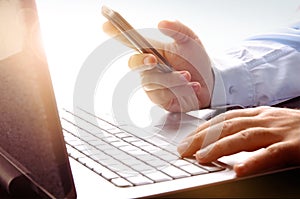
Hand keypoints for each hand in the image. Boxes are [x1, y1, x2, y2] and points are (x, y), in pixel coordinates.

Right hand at [103, 20, 213, 111]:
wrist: (210, 84)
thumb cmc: (197, 62)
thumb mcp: (191, 41)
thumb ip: (178, 29)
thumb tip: (162, 22)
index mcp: (153, 50)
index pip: (131, 40)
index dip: (117, 32)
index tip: (106, 26)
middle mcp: (149, 67)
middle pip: (133, 63)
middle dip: (142, 61)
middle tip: (153, 59)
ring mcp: (153, 84)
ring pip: (151, 80)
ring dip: (172, 78)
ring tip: (188, 76)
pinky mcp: (159, 98)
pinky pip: (161, 95)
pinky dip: (179, 90)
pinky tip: (192, 87)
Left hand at [177, 106, 299, 176]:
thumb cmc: (298, 129)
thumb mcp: (270, 124)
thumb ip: (249, 129)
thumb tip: (223, 140)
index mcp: (259, 114)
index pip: (223, 119)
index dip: (202, 129)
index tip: (186, 140)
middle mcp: (265, 119)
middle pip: (226, 126)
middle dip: (202, 138)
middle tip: (183, 150)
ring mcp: (280, 131)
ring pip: (243, 137)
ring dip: (219, 147)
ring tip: (201, 158)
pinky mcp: (296, 146)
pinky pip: (272, 154)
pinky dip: (254, 161)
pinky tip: (239, 170)